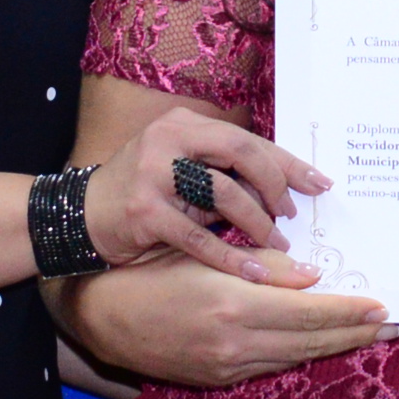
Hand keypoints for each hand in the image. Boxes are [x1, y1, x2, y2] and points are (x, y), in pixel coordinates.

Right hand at [50, 252, 394, 387]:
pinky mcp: (217, 380)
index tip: (382, 306)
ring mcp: (226, 369)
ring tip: (363, 335)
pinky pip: (270, 365)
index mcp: (235, 307)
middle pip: (311, 341)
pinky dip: (299, 353)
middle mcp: (235, 345)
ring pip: (294, 357)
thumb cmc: (152, 271)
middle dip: (354, 333)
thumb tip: (314, 277)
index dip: (350, 311)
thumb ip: (264, 266)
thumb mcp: (207, 254)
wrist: (101, 315)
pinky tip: (317, 343)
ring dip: (332, 346)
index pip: (311, 312)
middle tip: (390, 325)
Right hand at [83, 109, 330, 282]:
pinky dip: (230, 256)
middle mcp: (170, 140)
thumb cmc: (141, 194)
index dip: (286, 162)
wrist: (79, 216)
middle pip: (241, 153)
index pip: (248, 138)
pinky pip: (198, 236)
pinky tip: (254, 273)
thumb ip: (224, 173)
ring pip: (224, 193)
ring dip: (257, 223)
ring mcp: (154, 174)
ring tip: (277, 245)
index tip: (319, 182)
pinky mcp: (144, 212)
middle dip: (276, 186)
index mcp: (185, 125)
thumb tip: (284, 189)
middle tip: (293, 216)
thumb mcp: (183, 171)